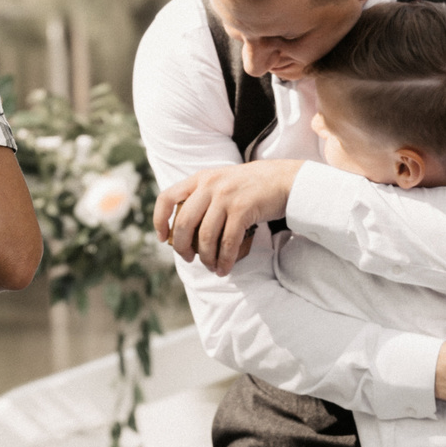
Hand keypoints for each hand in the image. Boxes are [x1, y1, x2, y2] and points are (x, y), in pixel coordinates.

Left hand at [153, 160, 302, 275]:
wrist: (285, 179)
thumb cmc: (253, 186)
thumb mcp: (222, 182)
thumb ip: (204, 197)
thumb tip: (186, 230)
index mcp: (200, 178)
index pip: (166, 197)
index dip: (159, 220)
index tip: (162, 238)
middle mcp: (209, 185)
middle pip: (183, 223)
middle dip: (182, 248)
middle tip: (190, 259)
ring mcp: (226, 197)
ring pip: (205, 237)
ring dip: (207, 258)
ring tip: (213, 267)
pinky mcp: (242, 209)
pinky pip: (227, 241)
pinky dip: (225, 259)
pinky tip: (225, 267)